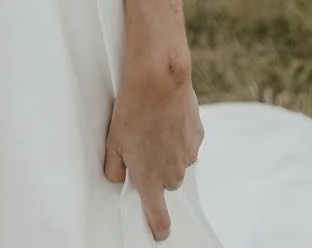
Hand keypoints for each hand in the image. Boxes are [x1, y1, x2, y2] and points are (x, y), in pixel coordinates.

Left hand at [103, 60, 203, 240]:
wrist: (159, 79)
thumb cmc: (133, 109)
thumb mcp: (113, 140)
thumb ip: (115, 167)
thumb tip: (118, 179)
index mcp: (150, 179)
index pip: (158, 216)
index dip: (158, 226)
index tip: (159, 232)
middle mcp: (172, 173)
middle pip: (168, 183)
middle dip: (159, 170)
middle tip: (145, 147)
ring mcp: (188, 155)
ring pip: (179, 161)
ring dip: (169, 150)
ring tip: (155, 124)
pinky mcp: (198, 136)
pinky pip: (189, 142)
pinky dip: (180, 133)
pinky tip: (168, 115)